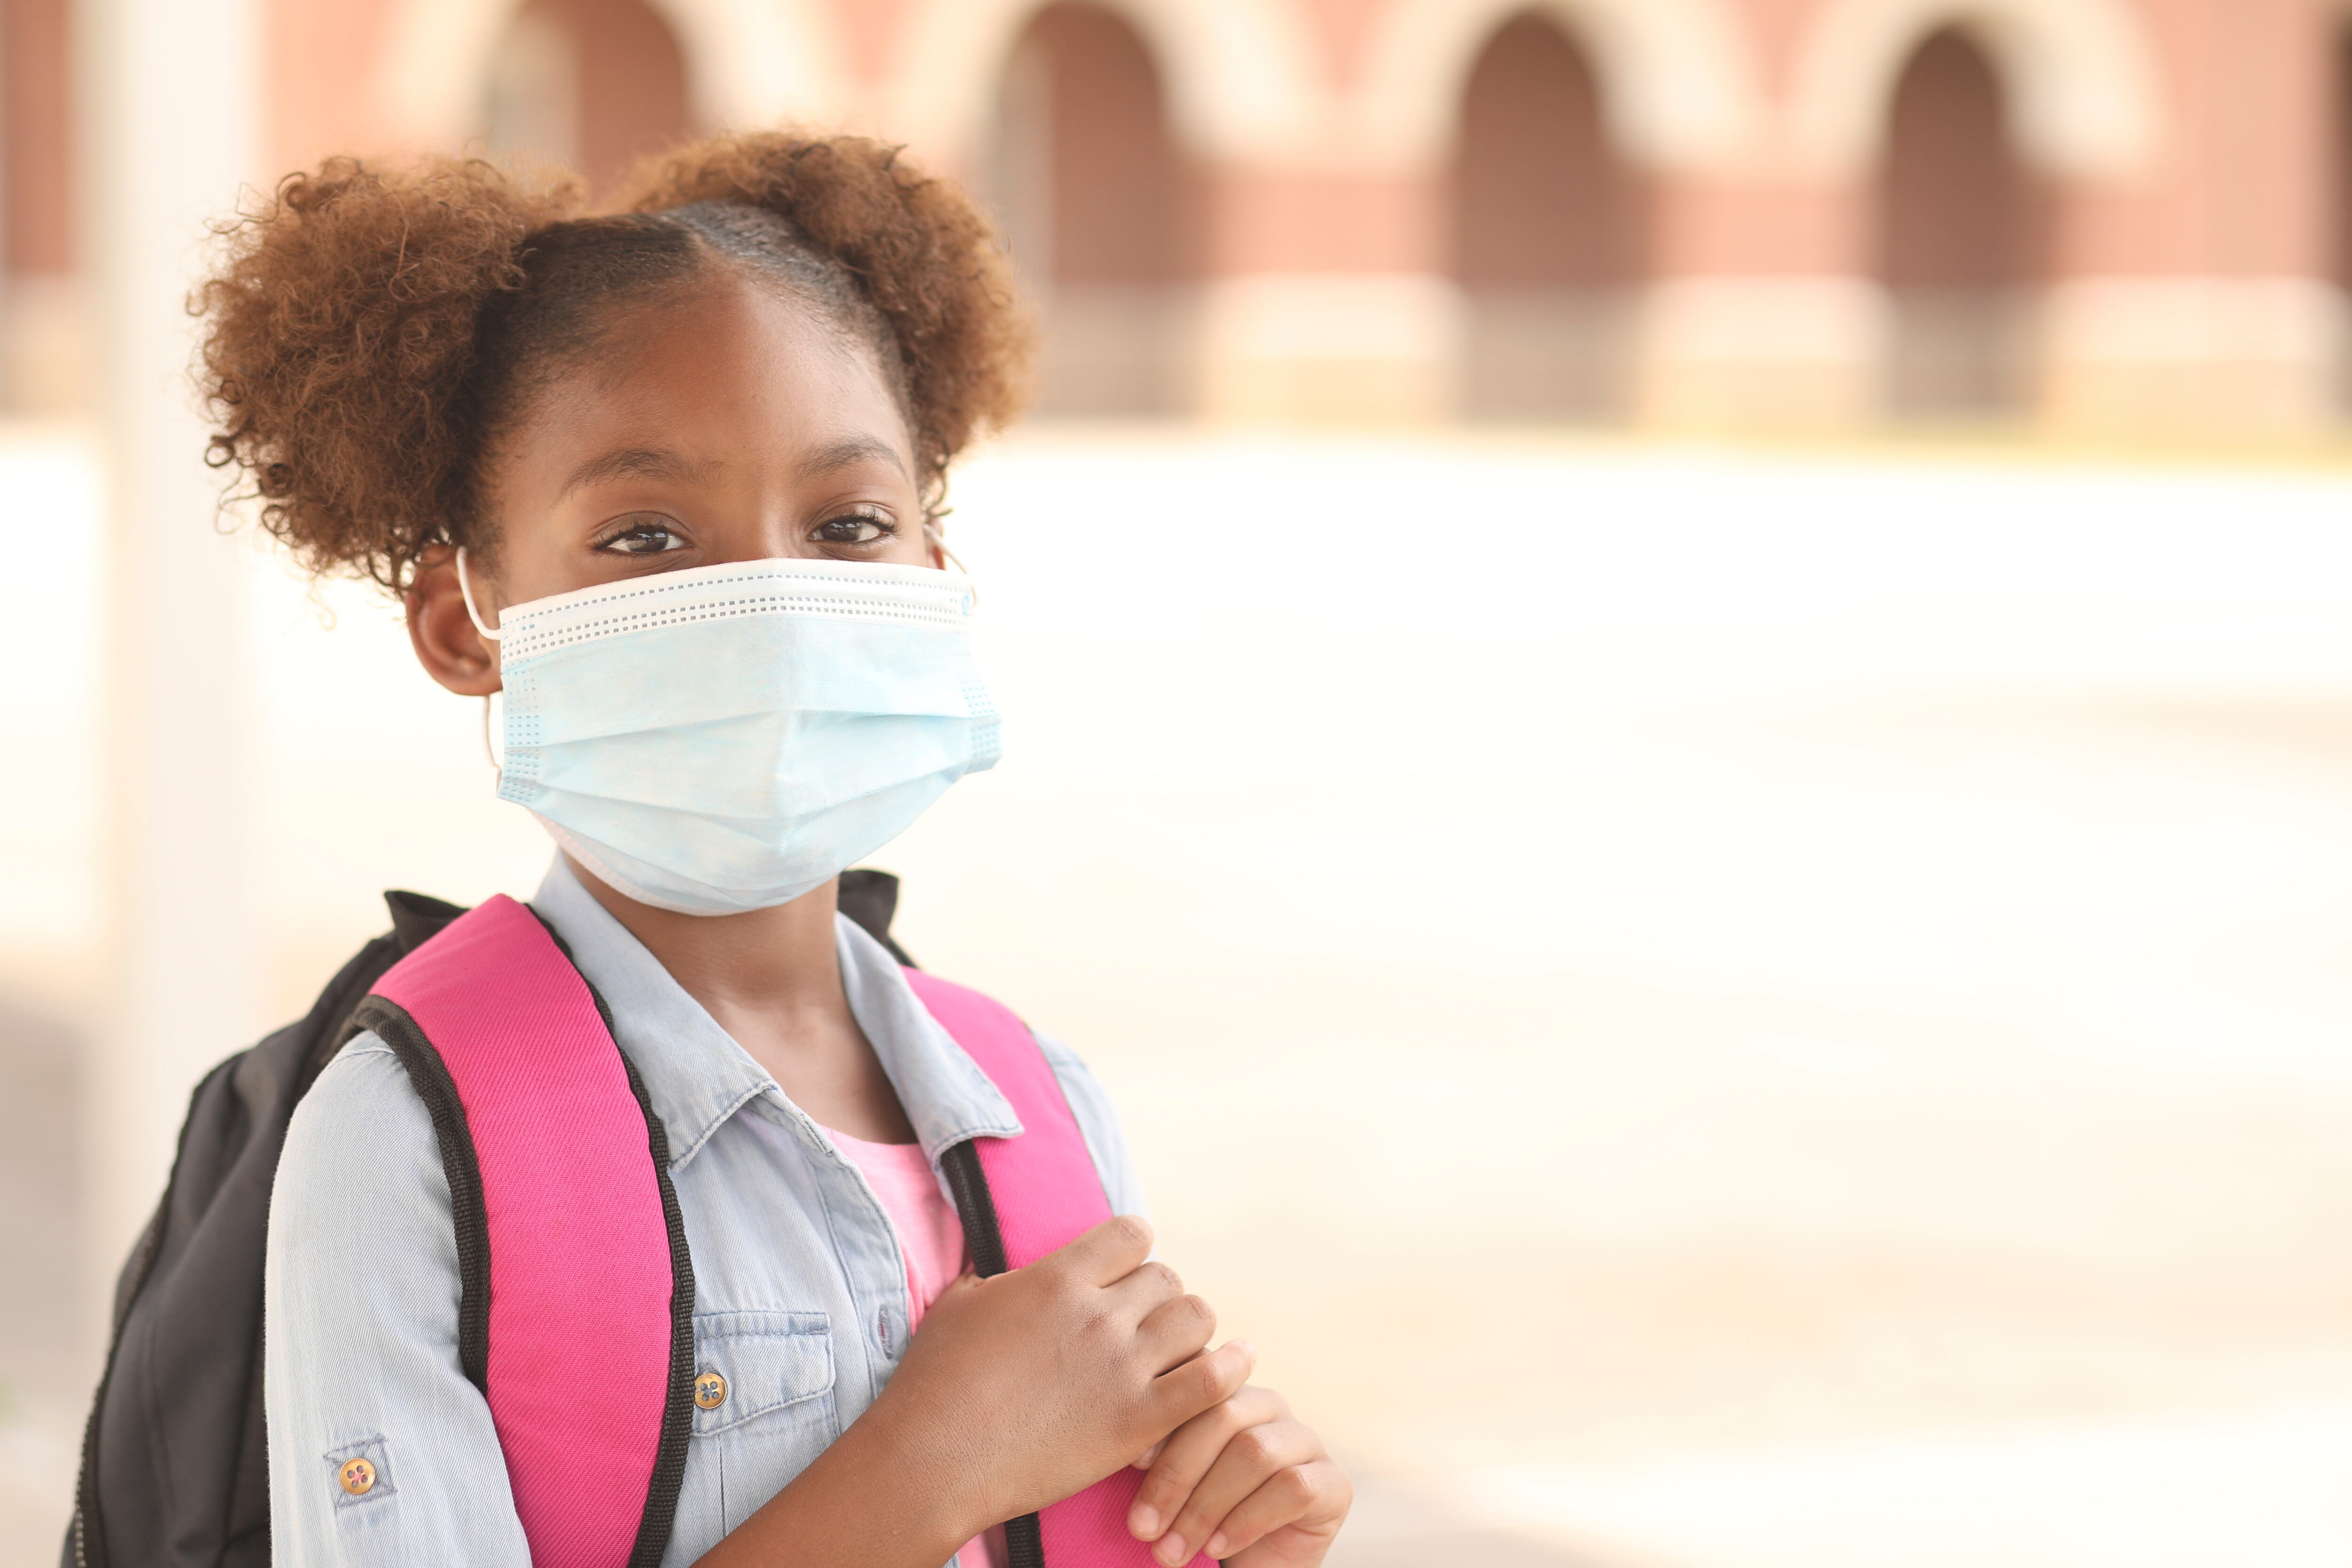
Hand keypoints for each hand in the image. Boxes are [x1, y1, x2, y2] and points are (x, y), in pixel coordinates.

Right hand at [877, 1215, 1253, 1538]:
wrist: (934, 1459)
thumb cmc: (935, 1384)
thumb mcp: (959, 1305)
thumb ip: (994, 1278)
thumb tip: (1004, 1269)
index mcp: (1058, 1278)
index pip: (1132, 1234)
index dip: (1134, 1252)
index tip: (1125, 1276)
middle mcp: (1099, 1313)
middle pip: (1168, 1278)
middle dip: (1160, 1297)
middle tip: (1143, 1328)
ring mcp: (1122, 1367)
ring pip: (1197, 1318)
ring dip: (1190, 1331)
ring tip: (1176, 1352)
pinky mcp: (1138, 1420)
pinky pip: (1210, 1381)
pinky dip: (1231, 1369)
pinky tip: (1237, 1364)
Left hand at [1125, 1385, 1350, 1565]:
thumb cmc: (1195, 1523)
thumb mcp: (1169, 1485)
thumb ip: (1159, 1455)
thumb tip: (1127, 1447)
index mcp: (1228, 1392)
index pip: (1198, 1388)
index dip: (1164, 1424)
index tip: (1129, 1463)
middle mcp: (1269, 1406)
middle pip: (1224, 1416)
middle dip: (1177, 1476)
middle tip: (1143, 1528)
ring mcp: (1306, 1442)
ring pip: (1255, 1452)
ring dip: (1205, 1507)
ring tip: (1172, 1551)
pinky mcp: (1334, 1483)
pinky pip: (1292, 1487)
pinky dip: (1247, 1520)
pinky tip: (1219, 1546)